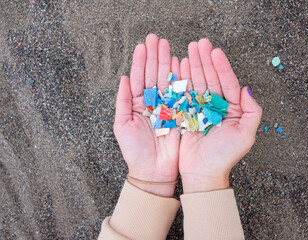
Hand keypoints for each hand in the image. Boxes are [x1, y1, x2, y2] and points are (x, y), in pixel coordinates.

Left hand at [114, 34, 180, 196]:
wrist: (154, 171)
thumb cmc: (135, 151)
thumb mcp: (122, 126)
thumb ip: (122, 101)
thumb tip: (122, 78)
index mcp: (138, 104)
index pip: (139, 78)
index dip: (140, 61)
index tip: (142, 45)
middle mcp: (154, 102)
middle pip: (154, 74)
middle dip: (155, 56)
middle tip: (157, 38)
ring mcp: (168, 106)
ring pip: (167, 80)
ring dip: (168, 63)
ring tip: (168, 46)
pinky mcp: (180, 113)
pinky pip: (181, 93)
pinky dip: (181, 79)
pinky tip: (181, 64)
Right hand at [179, 39, 261, 192]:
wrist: (203, 173)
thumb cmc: (225, 157)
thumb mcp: (245, 135)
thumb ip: (252, 111)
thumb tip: (248, 88)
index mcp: (232, 109)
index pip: (228, 82)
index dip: (222, 66)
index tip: (215, 51)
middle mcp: (217, 106)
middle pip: (211, 78)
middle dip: (205, 60)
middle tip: (200, 43)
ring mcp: (201, 108)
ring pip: (198, 82)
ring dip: (194, 65)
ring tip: (190, 49)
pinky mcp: (187, 113)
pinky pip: (185, 93)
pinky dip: (183, 79)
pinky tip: (181, 66)